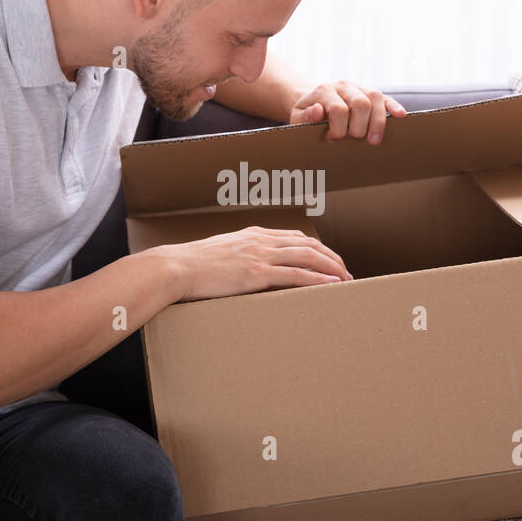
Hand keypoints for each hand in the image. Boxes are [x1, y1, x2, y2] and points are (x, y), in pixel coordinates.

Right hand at [148, 226, 352, 302]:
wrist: (175, 267)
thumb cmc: (191, 265)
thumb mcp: (219, 253)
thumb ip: (237, 257)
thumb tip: (243, 270)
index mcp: (253, 234)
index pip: (295, 237)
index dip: (317, 249)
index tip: (328, 260)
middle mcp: (261, 240)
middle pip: (308, 245)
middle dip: (331, 258)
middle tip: (346, 272)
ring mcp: (260, 255)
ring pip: (308, 257)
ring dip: (331, 268)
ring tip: (346, 280)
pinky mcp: (256, 273)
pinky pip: (295, 275)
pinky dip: (317, 279)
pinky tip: (331, 285)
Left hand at [288, 81, 407, 142]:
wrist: (313, 101)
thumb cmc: (307, 115)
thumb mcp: (298, 117)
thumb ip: (305, 116)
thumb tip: (319, 111)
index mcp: (325, 90)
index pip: (339, 110)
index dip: (338, 130)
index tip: (332, 140)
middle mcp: (343, 86)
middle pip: (361, 103)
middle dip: (359, 127)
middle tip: (353, 140)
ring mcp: (359, 87)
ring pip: (376, 98)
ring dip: (378, 122)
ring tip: (374, 141)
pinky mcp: (370, 93)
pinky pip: (385, 97)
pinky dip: (393, 106)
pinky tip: (400, 116)